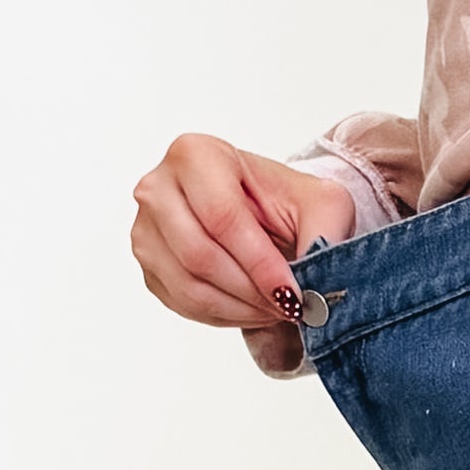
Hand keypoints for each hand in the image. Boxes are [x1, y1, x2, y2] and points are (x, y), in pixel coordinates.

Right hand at [131, 135, 357, 374]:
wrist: (261, 211)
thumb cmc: (283, 200)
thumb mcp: (321, 203)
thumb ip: (323, 235)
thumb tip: (315, 285)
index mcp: (196, 155)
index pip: (222, 217)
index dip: (260, 264)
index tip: (292, 294)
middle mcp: (159, 187)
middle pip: (199, 255)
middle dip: (250, 291)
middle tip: (288, 307)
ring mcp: (145, 227)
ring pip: (188, 286)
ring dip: (239, 309)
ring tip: (274, 309)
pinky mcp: (148, 263)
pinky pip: (182, 303)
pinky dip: (223, 315)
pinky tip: (251, 308)